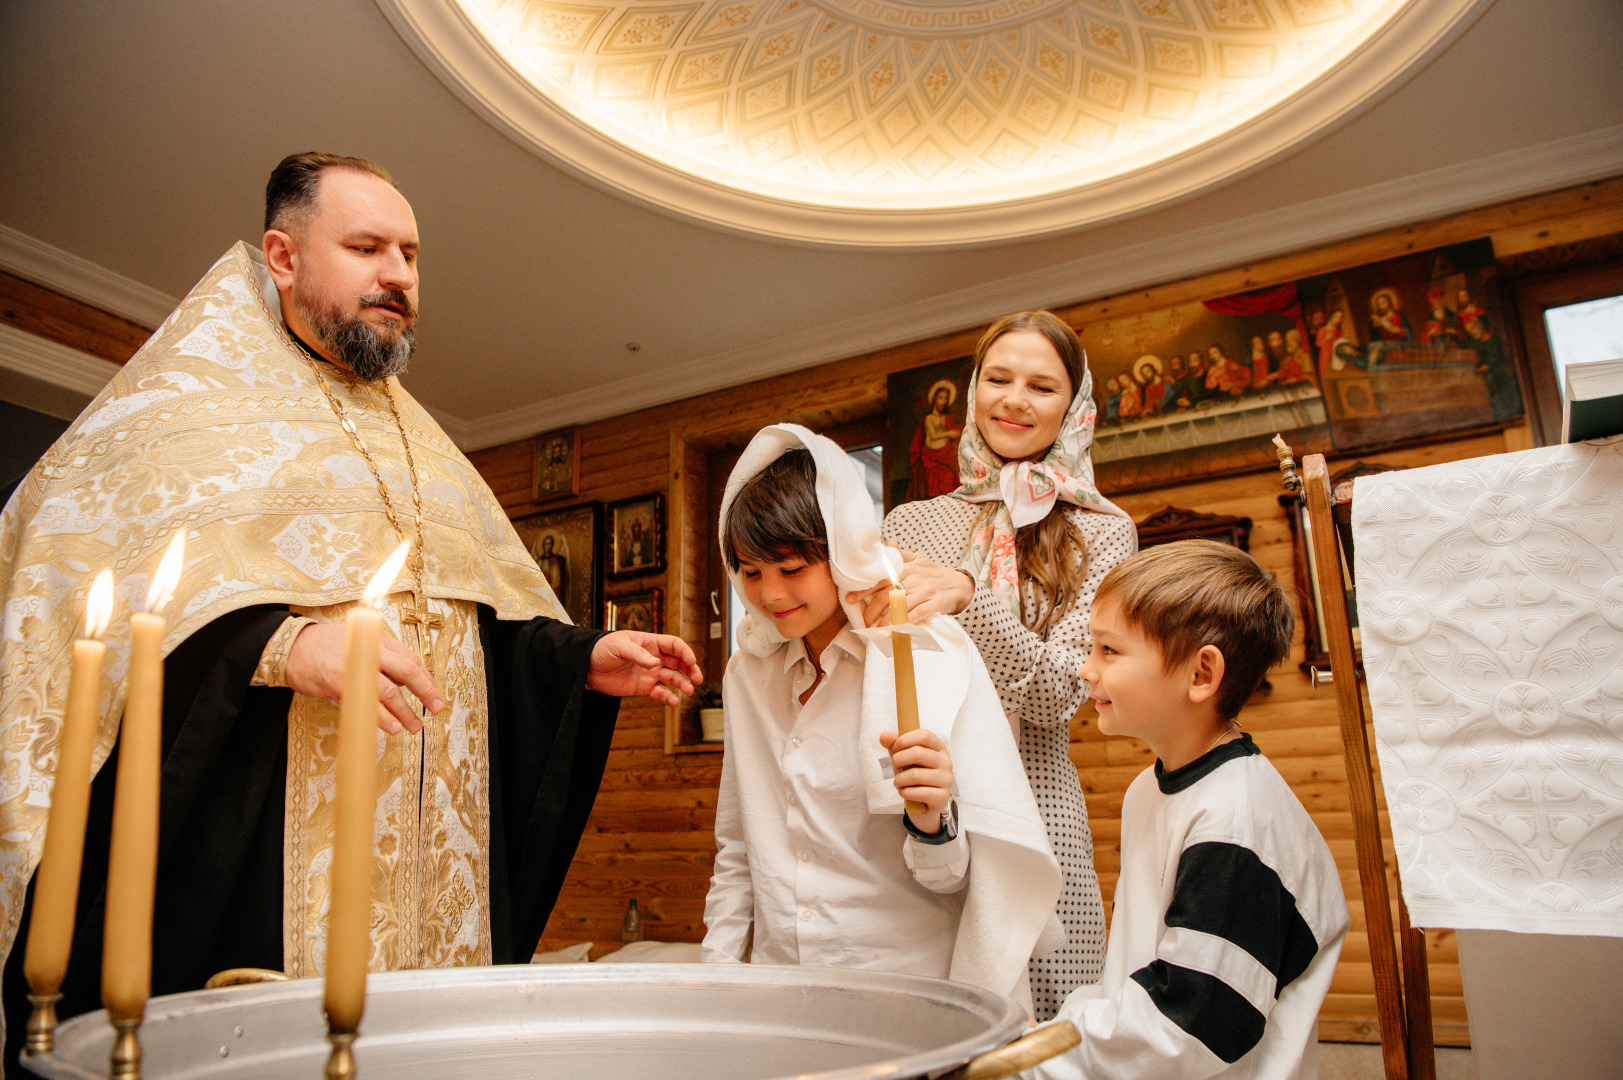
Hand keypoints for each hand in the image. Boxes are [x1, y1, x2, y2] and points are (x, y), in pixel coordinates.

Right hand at [284, 621, 443, 734]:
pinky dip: (381, 718)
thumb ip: (383, 657)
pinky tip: (391, 727)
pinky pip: (366, 704)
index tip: (435, 695)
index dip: (425, 679)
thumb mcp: (361, 641)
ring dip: (404, 711)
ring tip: (414, 725)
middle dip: (424, 691)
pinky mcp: (339, 685)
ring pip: (388, 691)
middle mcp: (368, 651)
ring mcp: (354, 668)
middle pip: (406, 671)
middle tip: (437, 707)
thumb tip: (407, 681)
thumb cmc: (328, 646)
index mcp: (377, 639)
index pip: (409, 658)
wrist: (293, 649)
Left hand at [587, 631, 702, 707]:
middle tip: (697, 679)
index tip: (691, 662)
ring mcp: (649, 673)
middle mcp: (653, 658)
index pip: (674, 645)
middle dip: (690, 669)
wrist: (586, 666)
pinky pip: (659, 693)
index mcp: (650, 643)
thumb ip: (638, 654)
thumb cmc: (602, 649)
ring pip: (672, 678)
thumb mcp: (619, 646)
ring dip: (682, 684)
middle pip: (678, 662)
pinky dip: (668, 697)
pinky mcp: (643, 687)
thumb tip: (655, 663)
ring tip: (688, 691)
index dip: (685, 652)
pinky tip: (674, 702)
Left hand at [844, 547, 975, 627]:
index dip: (864, 590)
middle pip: (887, 595)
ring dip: (886, 620)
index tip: (850, 599)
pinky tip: (896, 631)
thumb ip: (902, 555)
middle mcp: (914, 578)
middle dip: (872, 611)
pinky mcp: (936, 603)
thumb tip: (887, 544)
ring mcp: (925, 591)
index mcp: (906, 568)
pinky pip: (917, 614)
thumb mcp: (919, 560)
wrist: (962, 584)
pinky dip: (905, 623)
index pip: (880, 578)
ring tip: (876, 629)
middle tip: (865, 622)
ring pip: (900, 606)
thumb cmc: (936, 573)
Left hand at [880, 728, 952, 833]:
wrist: (923, 804)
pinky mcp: (943, 796)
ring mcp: (946, 779)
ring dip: (900, 779)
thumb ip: (894, 745)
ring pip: (916, 775)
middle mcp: (945, 761)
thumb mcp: (904, 758)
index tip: (894, 747)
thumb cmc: (915, 775)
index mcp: (938, 747)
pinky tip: (903, 792)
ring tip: (898, 783)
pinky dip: (906, 792)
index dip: (905, 740)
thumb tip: (884, 736)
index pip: (924, 735)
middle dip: (899, 760)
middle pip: (918, 753)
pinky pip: (921, 793)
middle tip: (895, 766)